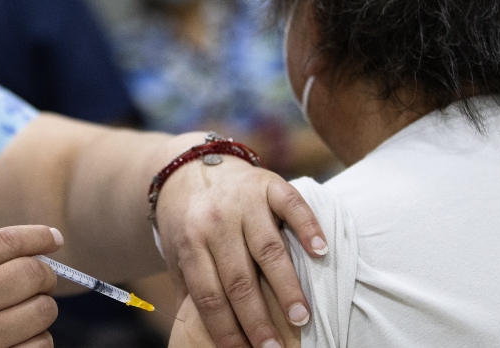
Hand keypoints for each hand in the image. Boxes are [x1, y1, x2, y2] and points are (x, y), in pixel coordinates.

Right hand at [0, 225, 61, 347]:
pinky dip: (38, 340)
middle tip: (41, 282)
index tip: (54, 238)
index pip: (5, 243)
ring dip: (42, 309)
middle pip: (32, 274)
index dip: (38, 236)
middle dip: (46, 276)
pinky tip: (20, 339)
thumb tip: (37, 248)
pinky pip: (42, 344)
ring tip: (24, 314)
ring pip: (44, 310)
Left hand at [155, 157, 326, 347]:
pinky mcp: (268, 183)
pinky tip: (321, 251)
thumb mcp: (179, 253)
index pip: (209, 294)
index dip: (226, 328)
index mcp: (191, 243)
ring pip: (268, 249)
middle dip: (258, 319)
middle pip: (239, 278)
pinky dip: (308, 227)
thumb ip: (190, 288)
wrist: (189, 167)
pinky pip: (291, 205)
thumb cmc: (187, 221)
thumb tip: (195, 335)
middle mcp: (216, 221)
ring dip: (287, 286)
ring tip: (302, 317)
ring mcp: (243, 201)